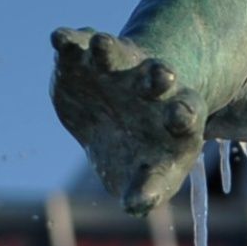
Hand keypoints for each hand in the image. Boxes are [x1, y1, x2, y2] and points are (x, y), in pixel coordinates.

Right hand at [50, 28, 207, 214]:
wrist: (114, 124)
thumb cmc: (140, 156)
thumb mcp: (150, 178)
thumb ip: (146, 190)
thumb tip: (136, 205)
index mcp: (177, 115)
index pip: (186, 112)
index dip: (183, 114)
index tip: (180, 117)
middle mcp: (151, 85)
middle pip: (158, 77)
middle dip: (158, 76)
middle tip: (161, 76)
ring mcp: (119, 67)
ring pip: (116, 52)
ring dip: (109, 49)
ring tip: (101, 46)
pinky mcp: (85, 56)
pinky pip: (78, 44)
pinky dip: (69, 41)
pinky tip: (60, 40)